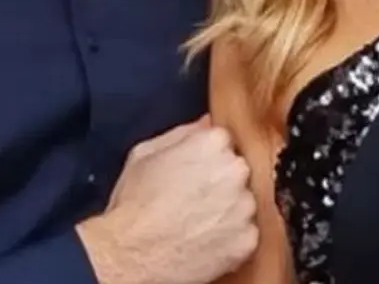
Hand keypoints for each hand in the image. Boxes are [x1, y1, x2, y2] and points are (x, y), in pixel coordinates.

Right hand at [77, 117, 258, 283]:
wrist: (131, 255)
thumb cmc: (133, 205)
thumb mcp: (145, 153)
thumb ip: (182, 133)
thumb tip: (204, 124)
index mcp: (212, 143)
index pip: (223, 141)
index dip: (206, 158)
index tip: (193, 172)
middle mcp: (235, 170)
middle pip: (237, 169)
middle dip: (220, 181)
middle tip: (194, 198)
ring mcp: (244, 206)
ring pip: (243, 201)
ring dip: (228, 209)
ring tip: (197, 221)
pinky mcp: (247, 239)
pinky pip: (246, 233)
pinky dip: (230, 238)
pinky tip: (205, 240)